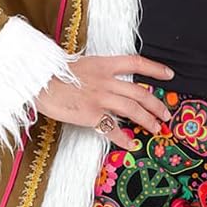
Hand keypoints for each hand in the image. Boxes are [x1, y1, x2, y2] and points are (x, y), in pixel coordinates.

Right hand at [34, 53, 174, 150]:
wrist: (37, 81)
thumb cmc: (51, 73)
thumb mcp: (78, 65)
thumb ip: (94, 73)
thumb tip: (104, 81)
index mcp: (103, 65)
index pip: (136, 63)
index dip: (155, 68)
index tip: (169, 74)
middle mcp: (106, 81)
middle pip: (140, 92)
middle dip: (156, 104)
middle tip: (165, 114)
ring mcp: (100, 98)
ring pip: (133, 109)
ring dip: (147, 120)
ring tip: (156, 129)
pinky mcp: (91, 114)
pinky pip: (112, 128)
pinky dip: (123, 138)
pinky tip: (130, 144)